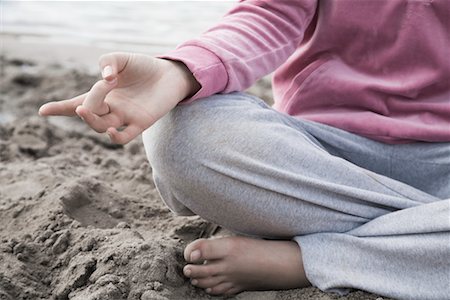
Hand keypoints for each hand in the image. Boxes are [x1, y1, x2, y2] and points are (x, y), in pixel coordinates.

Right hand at [39, 52, 199, 143]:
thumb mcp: (122, 58)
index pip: (76, 103)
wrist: (170, 74)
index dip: (59, 108)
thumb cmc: (144, 67)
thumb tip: (106, 79)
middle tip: (105, 83)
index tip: (43, 112)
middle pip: (88, 113)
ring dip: (93, 118)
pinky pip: (125, 138)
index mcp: (102, 95)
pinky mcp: (141, 123)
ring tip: (90, 105)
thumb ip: (108, 62)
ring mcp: (125, 117)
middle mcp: (111, 108)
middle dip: (87, 102)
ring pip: (101, 126)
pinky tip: (113, 131)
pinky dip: (116, 138)